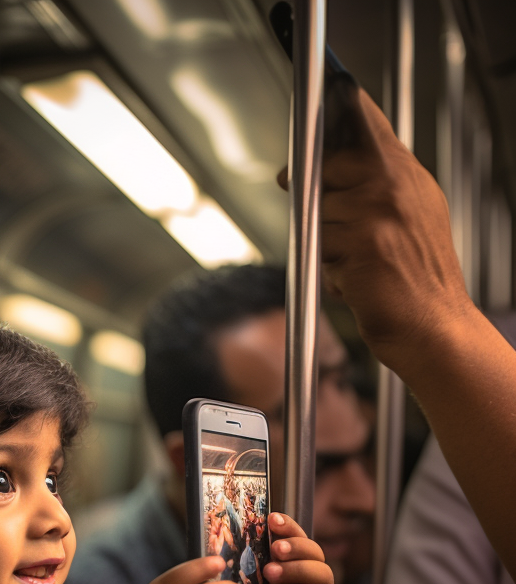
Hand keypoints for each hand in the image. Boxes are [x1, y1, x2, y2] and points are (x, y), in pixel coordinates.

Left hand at [319, 88, 474, 372]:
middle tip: (338, 229)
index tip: (329, 90)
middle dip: (316, 197)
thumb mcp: (408, 218)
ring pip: (316, 216)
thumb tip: (322, 169)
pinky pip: (318, 252)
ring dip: (326, 248)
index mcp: (407, 177)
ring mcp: (378, 215)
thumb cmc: (414, 279)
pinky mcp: (363, 245)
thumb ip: (373, 188)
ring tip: (359, 267)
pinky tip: (357, 284)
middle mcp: (394, 188)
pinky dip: (329, 274)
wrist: (434, 325)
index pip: (369, 124)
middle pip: (324, 168)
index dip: (343, 107)